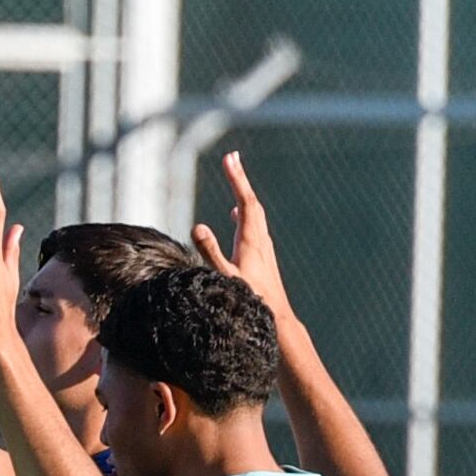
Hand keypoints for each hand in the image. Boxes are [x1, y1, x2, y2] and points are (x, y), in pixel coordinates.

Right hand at [190, 151, 294, 325]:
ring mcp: (262, 246)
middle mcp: (260, 238)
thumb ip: (211, 251)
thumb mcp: (225, 277)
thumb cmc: (251, 300)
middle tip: (231, 158)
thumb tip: (198, 226)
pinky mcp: (260, 254)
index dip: (237, 179)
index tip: (230, 159)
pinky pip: (252, 224)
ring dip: (242, 192)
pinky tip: (235, 214)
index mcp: (252, 239)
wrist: (277, 318)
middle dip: (240, 178)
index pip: (245, 201)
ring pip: (253, 211)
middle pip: (251, 200)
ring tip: (234, 176)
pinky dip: (243, 211)